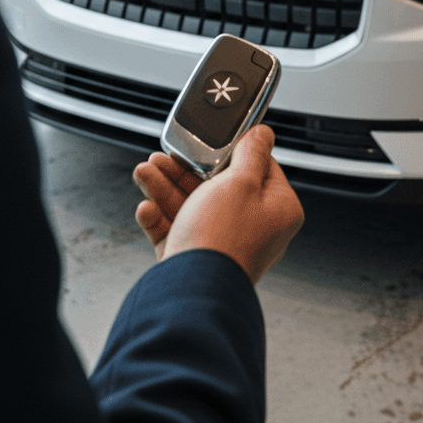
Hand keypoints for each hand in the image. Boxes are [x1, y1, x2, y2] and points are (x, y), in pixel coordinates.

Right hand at [132, 125, 303, 284]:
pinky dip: (159, 217)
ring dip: (165, 187)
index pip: (260, 168)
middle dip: (184, 169)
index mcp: (277, 210)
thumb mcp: (241, 181)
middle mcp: (254, 229)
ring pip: (192, 206)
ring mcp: (223, 244)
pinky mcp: (196, 259)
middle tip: (164, 157)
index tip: (211, 142)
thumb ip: (251, 153)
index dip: (233, 152)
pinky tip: (147, 207)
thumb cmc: (224, 238)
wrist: (193, 289)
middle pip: (217, 186)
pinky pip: (176, 231)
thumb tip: (263, 133)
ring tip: (145, 172)